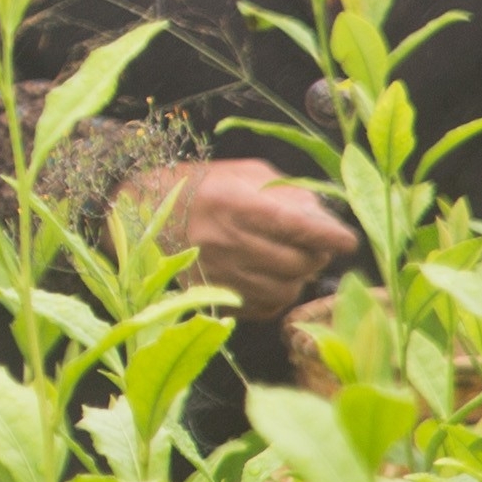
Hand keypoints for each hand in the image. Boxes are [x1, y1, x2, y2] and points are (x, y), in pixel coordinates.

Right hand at [138, 157, 356, 327]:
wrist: (133, 211)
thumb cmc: (194, 186)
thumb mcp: (240, 173)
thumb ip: (285, 191)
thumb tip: (323, 218)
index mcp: (233, 203)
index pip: (297, 226)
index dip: (330, 236)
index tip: (348, 240)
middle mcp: (225, 240)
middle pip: (296, 262)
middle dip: (317, 256)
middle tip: (316, 247)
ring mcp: (216, 271)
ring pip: (284, 289)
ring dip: (297, 277)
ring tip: (292, 262)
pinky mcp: (209, 294)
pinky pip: (262, 307)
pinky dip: (275, 295)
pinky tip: (269, 277)